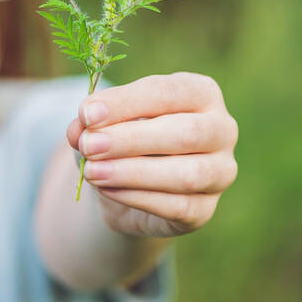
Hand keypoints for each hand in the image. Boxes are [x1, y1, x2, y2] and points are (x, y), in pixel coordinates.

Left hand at [65, 72, 237, 237]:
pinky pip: (177, 207)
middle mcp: (222, 129)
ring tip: (92, 172)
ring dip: (133, 172)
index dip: (126, 103)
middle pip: (185, 133)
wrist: (130, 183)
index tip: (87, 113)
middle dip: (131, 139)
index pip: (167, 92)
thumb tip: (79, 130)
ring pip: (187, 174)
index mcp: (201, 92)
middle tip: (90, 145)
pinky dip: (137, 197)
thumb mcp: (105, 121)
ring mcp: (220, 172)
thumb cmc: (123, 136)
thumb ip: (92, 121)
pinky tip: (106, 189)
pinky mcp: (205, 209)